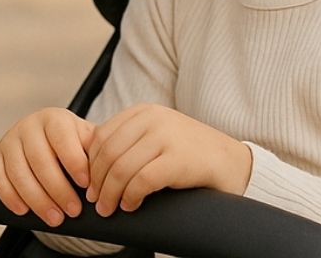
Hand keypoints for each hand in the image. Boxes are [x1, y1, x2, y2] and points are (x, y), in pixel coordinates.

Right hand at [0, 108, 94, 226]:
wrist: (52, 140)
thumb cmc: (74, 146)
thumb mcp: (88, 143)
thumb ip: (97, 153)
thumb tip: (109, 174)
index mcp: (55, 119)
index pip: (62, 138)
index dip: (74, 162)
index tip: (86, 184)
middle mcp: (29, 125)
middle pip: (39, 159)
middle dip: (57, 189)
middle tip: (73, 211)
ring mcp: (10, 139)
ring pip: (18, 171)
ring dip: (36, 199)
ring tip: (54, 218)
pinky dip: (9, 196)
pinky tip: (24, 210)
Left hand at [86, 104, 251, 216]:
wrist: (233, 162)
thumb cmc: (190, 154)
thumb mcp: (158, 136)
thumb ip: (132, 140)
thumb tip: (93, 164)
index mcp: (143, 111)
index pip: (103, 135)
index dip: (91, 161)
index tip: (87, 183)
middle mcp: (152, 119)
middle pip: (109, 152)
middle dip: (97, 180)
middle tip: (95, 202)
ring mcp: (166, 137)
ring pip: (122, 167)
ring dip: (110, 192)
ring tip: (108, 209)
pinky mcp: (179, 160)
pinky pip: (143, 180)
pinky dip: (130, 196)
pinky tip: (130, 207)